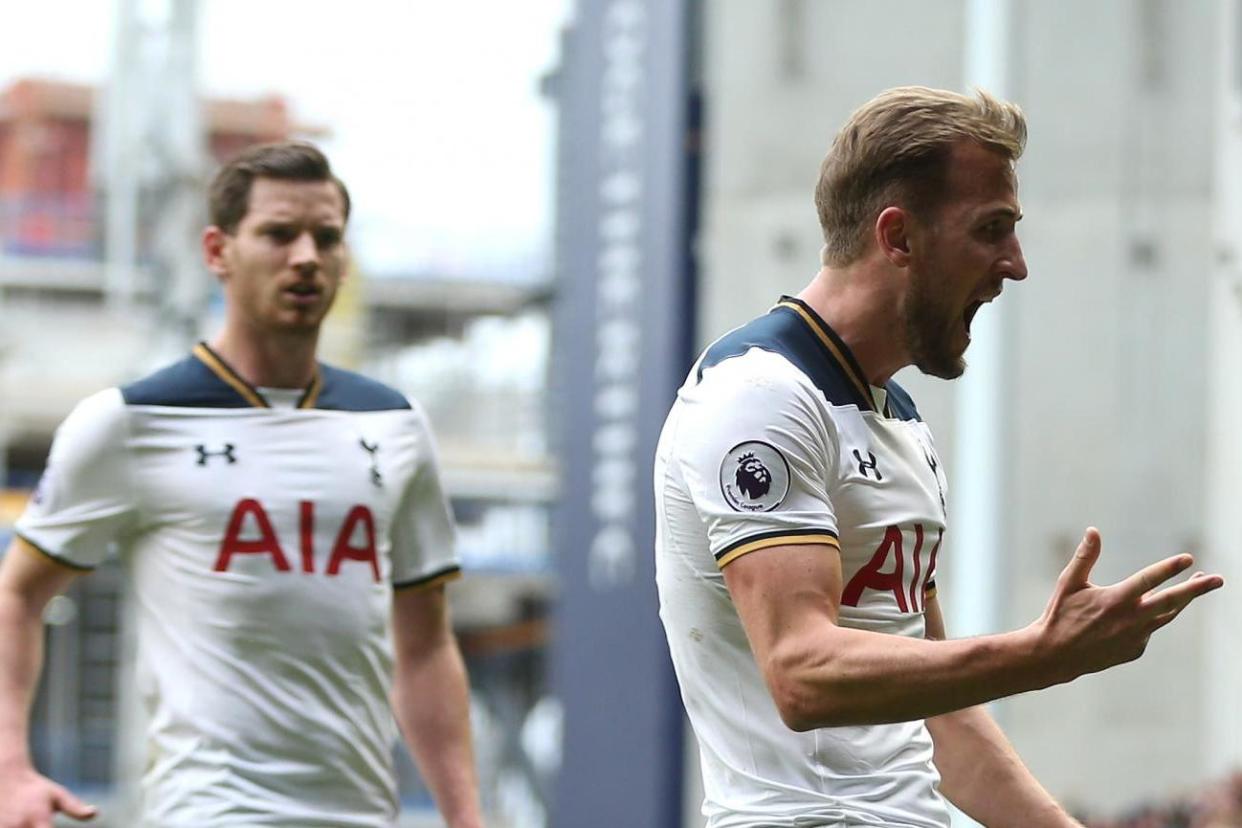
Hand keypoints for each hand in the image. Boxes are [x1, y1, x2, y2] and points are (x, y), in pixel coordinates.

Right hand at [0, 765, 96, 827]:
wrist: (5, 777)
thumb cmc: (35, 789)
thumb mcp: (57, 795)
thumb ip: (75, 808)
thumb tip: (95, 813)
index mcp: (38, 819)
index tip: (50, 827)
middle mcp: (18, 827)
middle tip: (41, 823)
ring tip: (28, 820)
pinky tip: (21, 823)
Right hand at [1032, 527, 1223, 683]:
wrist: (1056, 655)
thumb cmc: (1060, 615)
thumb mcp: (1068, 583)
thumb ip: (1085, 557)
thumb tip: (1094, 531)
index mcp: (1115, 601)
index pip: (1148, 580)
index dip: (1169, 568)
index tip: (1188, 559)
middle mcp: (1130, 620)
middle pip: (1172, 602)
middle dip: (1197, 590)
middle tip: (1218, 580)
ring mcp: (1136, 637)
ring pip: (1166, 616)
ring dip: (1183, 601)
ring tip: (1195, 586)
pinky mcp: (1135, 650)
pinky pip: (1148, 629)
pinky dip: (1149, 618)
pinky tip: (1140, 613)